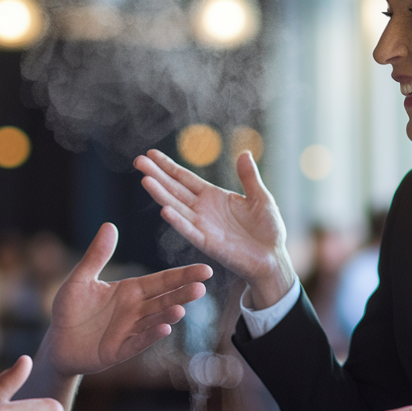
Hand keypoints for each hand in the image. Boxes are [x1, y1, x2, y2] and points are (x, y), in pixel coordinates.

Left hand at [40, 222, 211, 376]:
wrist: (56, 343)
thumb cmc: (70, 310)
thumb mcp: (81, 278)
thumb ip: (96, 255)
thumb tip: (109, 225)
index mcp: (130, 291)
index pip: (161, 281)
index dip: (182, 275)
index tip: (205, 270)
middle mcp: (135, 310)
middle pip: (163, 300)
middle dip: (182, 293)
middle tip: (201, 286)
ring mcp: (129, 331)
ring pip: (154, 321)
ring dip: (167, 315)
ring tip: (181, 308)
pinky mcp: (119, 350)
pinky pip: (137, 342)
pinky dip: (150, 336)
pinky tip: (164, 329)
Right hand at [134, 149, 294, 307]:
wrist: (273, 258)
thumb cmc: (267, 230)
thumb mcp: (260, 197)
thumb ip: (249, 177)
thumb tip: (244, 153)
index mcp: (212, 197)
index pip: (183, 178)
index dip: (167, 166)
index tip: (150, 154)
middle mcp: (202, 210)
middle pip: (174, 189)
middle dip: (156, 175)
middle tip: (137, 161)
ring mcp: (203, 226)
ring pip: (176, 207)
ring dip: (160, 194)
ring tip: (145, 180)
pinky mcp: (208, 243)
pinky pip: (189, 230)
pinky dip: (178, 221)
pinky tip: (164, 210)